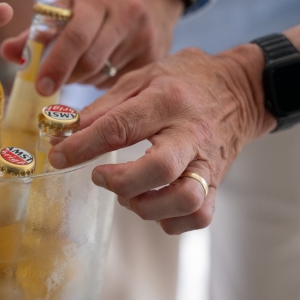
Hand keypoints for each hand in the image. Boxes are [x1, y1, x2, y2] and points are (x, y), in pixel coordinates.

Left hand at [0, 0, 182, 95]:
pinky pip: (120, 80)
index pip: (75, 37)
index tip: (40, 86)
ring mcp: (144, 36)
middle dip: (67, 76)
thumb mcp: (69, 1)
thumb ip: (38, 29)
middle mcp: (126, 15)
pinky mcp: (155, 55)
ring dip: (83, 78)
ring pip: (103, 74)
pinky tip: (103, 66)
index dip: (56, 64)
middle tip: (53, 80)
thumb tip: (7, 53)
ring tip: (80, 65)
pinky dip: (103, 80)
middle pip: (90, 61)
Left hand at [47, 46, 273, 233]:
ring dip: (147, 206)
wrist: (242, 89)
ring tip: (128, 195)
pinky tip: (153, 205)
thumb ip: (102, 108)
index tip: (57, 156)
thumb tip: (63, 134)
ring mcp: (208, 162)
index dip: (83, 146)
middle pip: (159, 169)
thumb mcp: (142, 78)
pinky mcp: (217, 182)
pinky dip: (170, 220)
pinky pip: (198, 216)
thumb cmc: (184, 81)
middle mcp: (190, 134)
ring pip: (184, 200)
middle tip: (100, 176)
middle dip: (121, 182)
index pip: (120, 128)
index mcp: (167, 100)